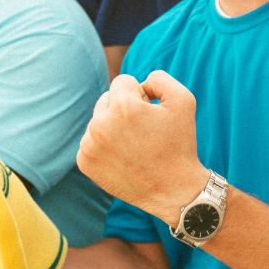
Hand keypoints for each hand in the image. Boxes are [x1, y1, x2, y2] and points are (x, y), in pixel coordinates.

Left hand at [77, 72, 207, 223]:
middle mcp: (100, 125)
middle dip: (124, 108)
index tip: (151, 114)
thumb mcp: (183, 99)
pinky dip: (105, 145)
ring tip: (134, 145)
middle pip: (107, 99)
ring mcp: (90, 145)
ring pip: (99, 120)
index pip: (123, 81)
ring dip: (113, 126)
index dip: (141, 95)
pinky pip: (92, 140)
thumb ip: (158, 78)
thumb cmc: (179, 143)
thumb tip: (139, 82)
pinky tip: (123, 157)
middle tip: (144, 130)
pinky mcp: (85, 162)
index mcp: (123, 107)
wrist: (173, 190)